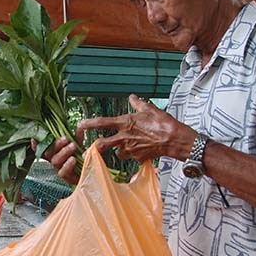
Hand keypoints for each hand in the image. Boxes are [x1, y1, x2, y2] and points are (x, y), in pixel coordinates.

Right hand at [39, 127, 84, 184]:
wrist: (90, 170)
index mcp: (54, 151)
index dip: (35, 144)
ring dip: (63, 152)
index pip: (40, 148)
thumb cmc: (81, 156)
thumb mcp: (78, 144)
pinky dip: (67, 165)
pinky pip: (62, 172)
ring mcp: (58, 169)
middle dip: (56, 144)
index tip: (34, 138)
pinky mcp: (66, 177)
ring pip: (55, 161)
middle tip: (65, 138)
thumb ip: (77, 136)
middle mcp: (53, 159)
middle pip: (48, 152)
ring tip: (73, 146)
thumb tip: (79, 126)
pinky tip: (73, 159)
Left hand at [78, 94, 195, 161]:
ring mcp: (131, 149)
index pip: (102, 123)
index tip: (79, 125)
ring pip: (118, 152)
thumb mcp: (150, 109)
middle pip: (102, 145)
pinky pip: (131, 157)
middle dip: (93, 149)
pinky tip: (141, 149)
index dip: (88, 124)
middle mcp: (125, 137)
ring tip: (127, 146)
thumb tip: (132, 98)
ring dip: (119, 150)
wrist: (176, 140)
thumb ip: (138, 104)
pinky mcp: (138, 158)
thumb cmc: (164, 123)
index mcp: (125, 123)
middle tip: (87, 151)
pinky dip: (133, 154)